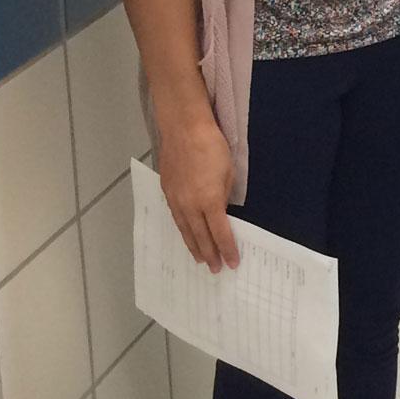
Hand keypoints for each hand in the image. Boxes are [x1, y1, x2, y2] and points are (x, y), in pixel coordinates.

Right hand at [157, 113, 237, 270]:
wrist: (184, 129)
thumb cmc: (212, 147)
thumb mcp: (228, 173)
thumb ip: (223, 195)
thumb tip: (221, 210)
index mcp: (209, 201)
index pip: (220, 232)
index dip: (227, 249)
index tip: (232, 263)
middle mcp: (189, 205)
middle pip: (200, 236)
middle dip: (209, 254)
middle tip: (216, 269)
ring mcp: (175, 199)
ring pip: (185, 230)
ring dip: (193, 246)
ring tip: (201, 260)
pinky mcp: (167, 192)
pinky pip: (176, 218)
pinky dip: (182, 230)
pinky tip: (186, 235)